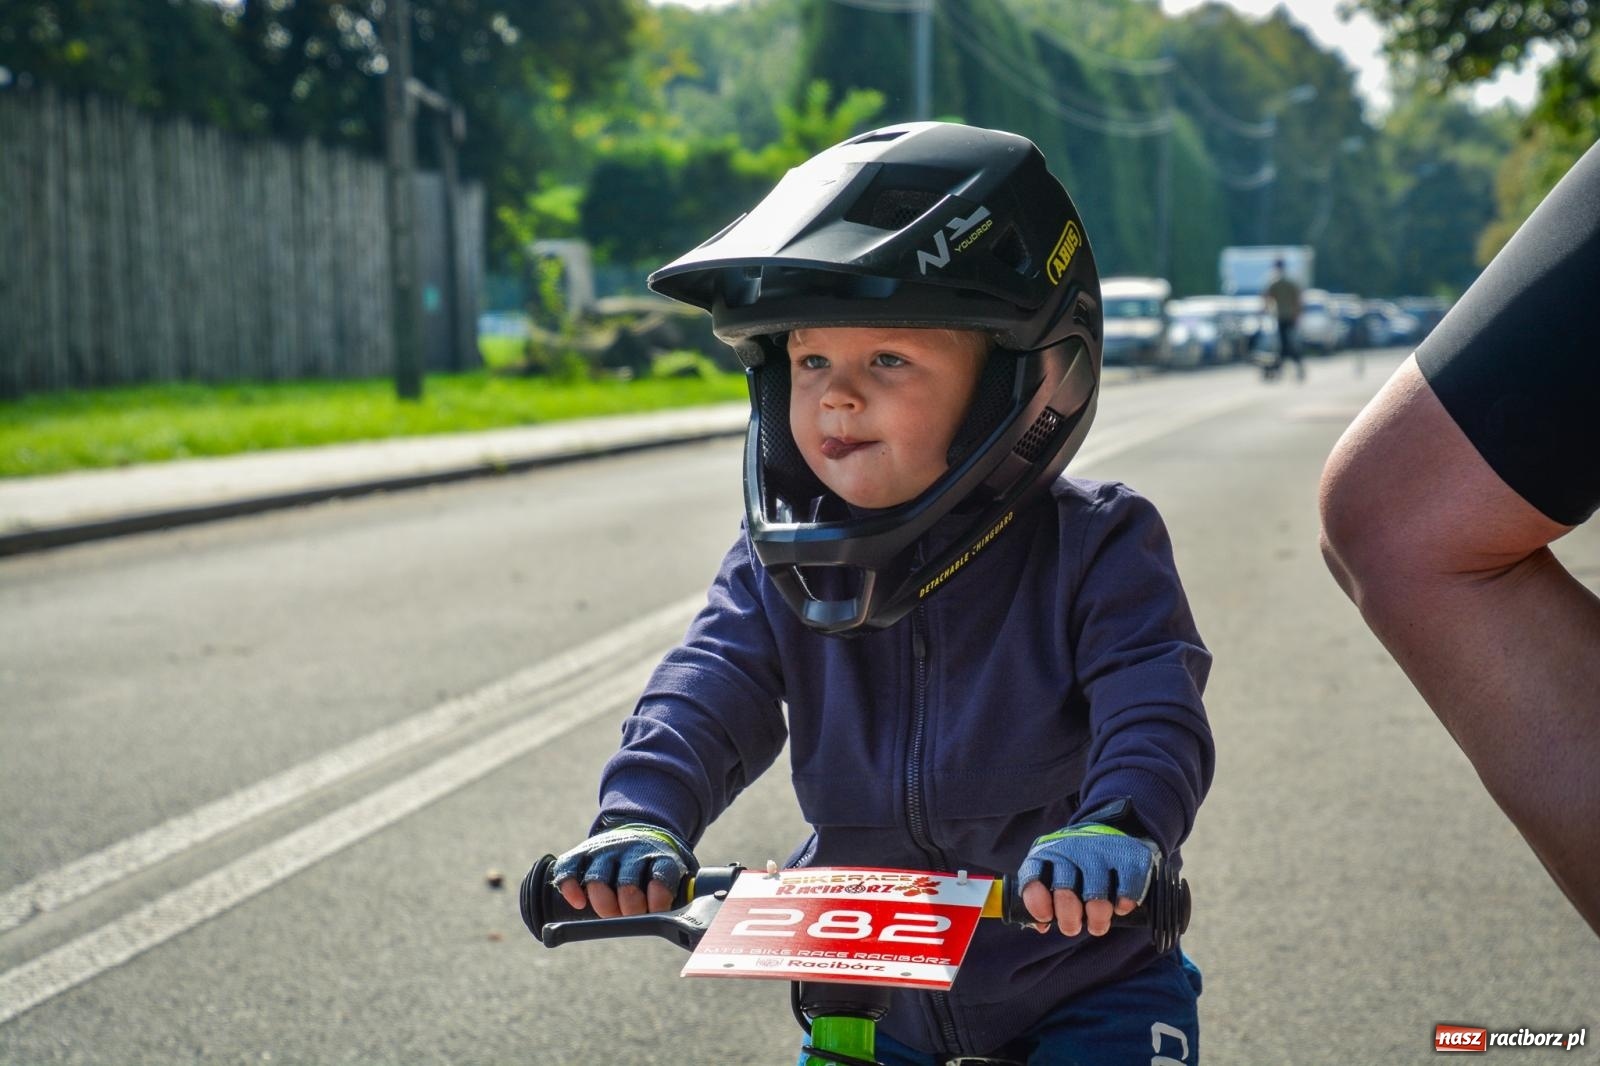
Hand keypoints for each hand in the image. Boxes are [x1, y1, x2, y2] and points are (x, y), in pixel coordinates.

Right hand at [548, 823, 695, 918]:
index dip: (658, 897)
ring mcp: (606, 850)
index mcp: (660, 856)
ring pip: (598, 876)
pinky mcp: (583, 852)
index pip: (661, 874)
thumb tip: (685, 923)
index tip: (656, 911)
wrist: (642, 832)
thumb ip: (683, 896)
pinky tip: (577, 902)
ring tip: (609, 913)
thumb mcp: (679, 875)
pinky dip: (570, 887)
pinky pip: (569, 867)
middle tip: (629, 915)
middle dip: (629, 906)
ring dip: (602, 901)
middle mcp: (632, 851)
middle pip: (628, 881)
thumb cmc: (659, 868)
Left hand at [1016, 812, 1159, 937]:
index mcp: (1046, 853)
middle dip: (1069, 918)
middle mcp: (1071, 848)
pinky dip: (1122, 905)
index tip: (1047, 917)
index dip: (1038, 902)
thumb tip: (1041, 925)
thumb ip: (1041, 898)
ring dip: (1097, 918)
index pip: (1033, 877)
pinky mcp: (1127, 854)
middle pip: (1065, 890)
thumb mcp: (1050, 871)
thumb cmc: (1072, 864)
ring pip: (1096, 895)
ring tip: (1097, 923)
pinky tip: (1119, 908)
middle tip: (1073, 927)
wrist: (1108, 832)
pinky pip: (1126, 890)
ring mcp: (1099, 849)